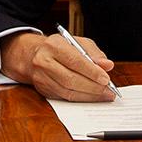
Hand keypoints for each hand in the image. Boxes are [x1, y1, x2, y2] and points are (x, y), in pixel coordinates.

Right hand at [1, 31, 115, 101]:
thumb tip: (107, 66)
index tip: (106, 78)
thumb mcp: (77, 43)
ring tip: (103, 95)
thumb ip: (94, 53)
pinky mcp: (43, 90)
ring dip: (89, 95)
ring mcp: (41, 77)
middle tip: (108, 90)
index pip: (75, 60)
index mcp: (53, 45)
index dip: (92, 71)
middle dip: (92, 87)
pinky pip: (64, 98)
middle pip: (70, 79)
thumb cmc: (60, 48)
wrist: (33, 55)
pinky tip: (91, 97)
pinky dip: (80, 99)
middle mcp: (44, 61)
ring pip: (68, 91)